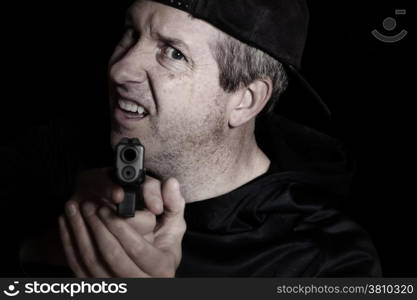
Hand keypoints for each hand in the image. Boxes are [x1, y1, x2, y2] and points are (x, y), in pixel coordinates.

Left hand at [59, 168, 185, 277]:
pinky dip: (70, 245)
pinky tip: (66, 223)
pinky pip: (78, 269)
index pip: (139, 249)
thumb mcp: (175, 224)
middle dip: (98, 228)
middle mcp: (141, 282)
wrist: (149, 268)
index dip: (121, 228)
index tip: (107, 209)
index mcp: (162, 267)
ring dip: (79, 233)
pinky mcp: (100, 286)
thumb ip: (174, 202)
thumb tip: (170, 183)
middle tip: (89, 205)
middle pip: (113, 257)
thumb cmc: (162, 242)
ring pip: (92, 264)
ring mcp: (119, 288)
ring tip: (75, 208)